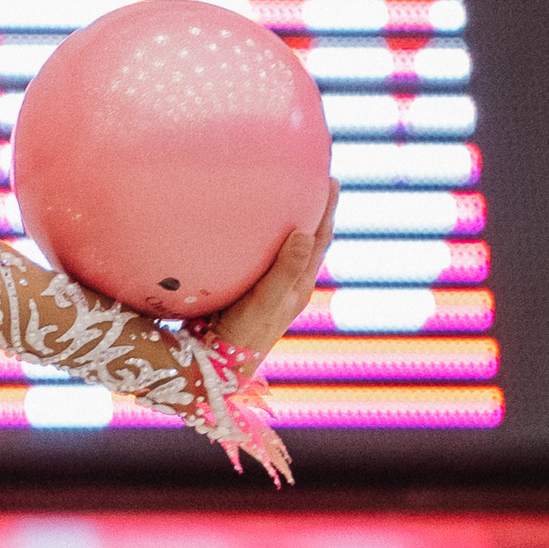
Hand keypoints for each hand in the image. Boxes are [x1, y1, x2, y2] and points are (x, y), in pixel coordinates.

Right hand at [209, 178, 338, 375]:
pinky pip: (263, 262)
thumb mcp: (267, 301)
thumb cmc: (244, 335)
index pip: (320, 239)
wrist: (218, 367)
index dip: (326, 210)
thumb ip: (285, 269)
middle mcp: (288, 286)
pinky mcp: (247, 296)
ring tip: (287, 204)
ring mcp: (269, 292)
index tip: (330, 180)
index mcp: (299, 284)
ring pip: (287, 252)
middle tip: (314, 183)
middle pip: (309, 242)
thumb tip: (305, 233)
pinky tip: (248, 239)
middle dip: (314, 213)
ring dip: (291, 227)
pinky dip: (265, 244)